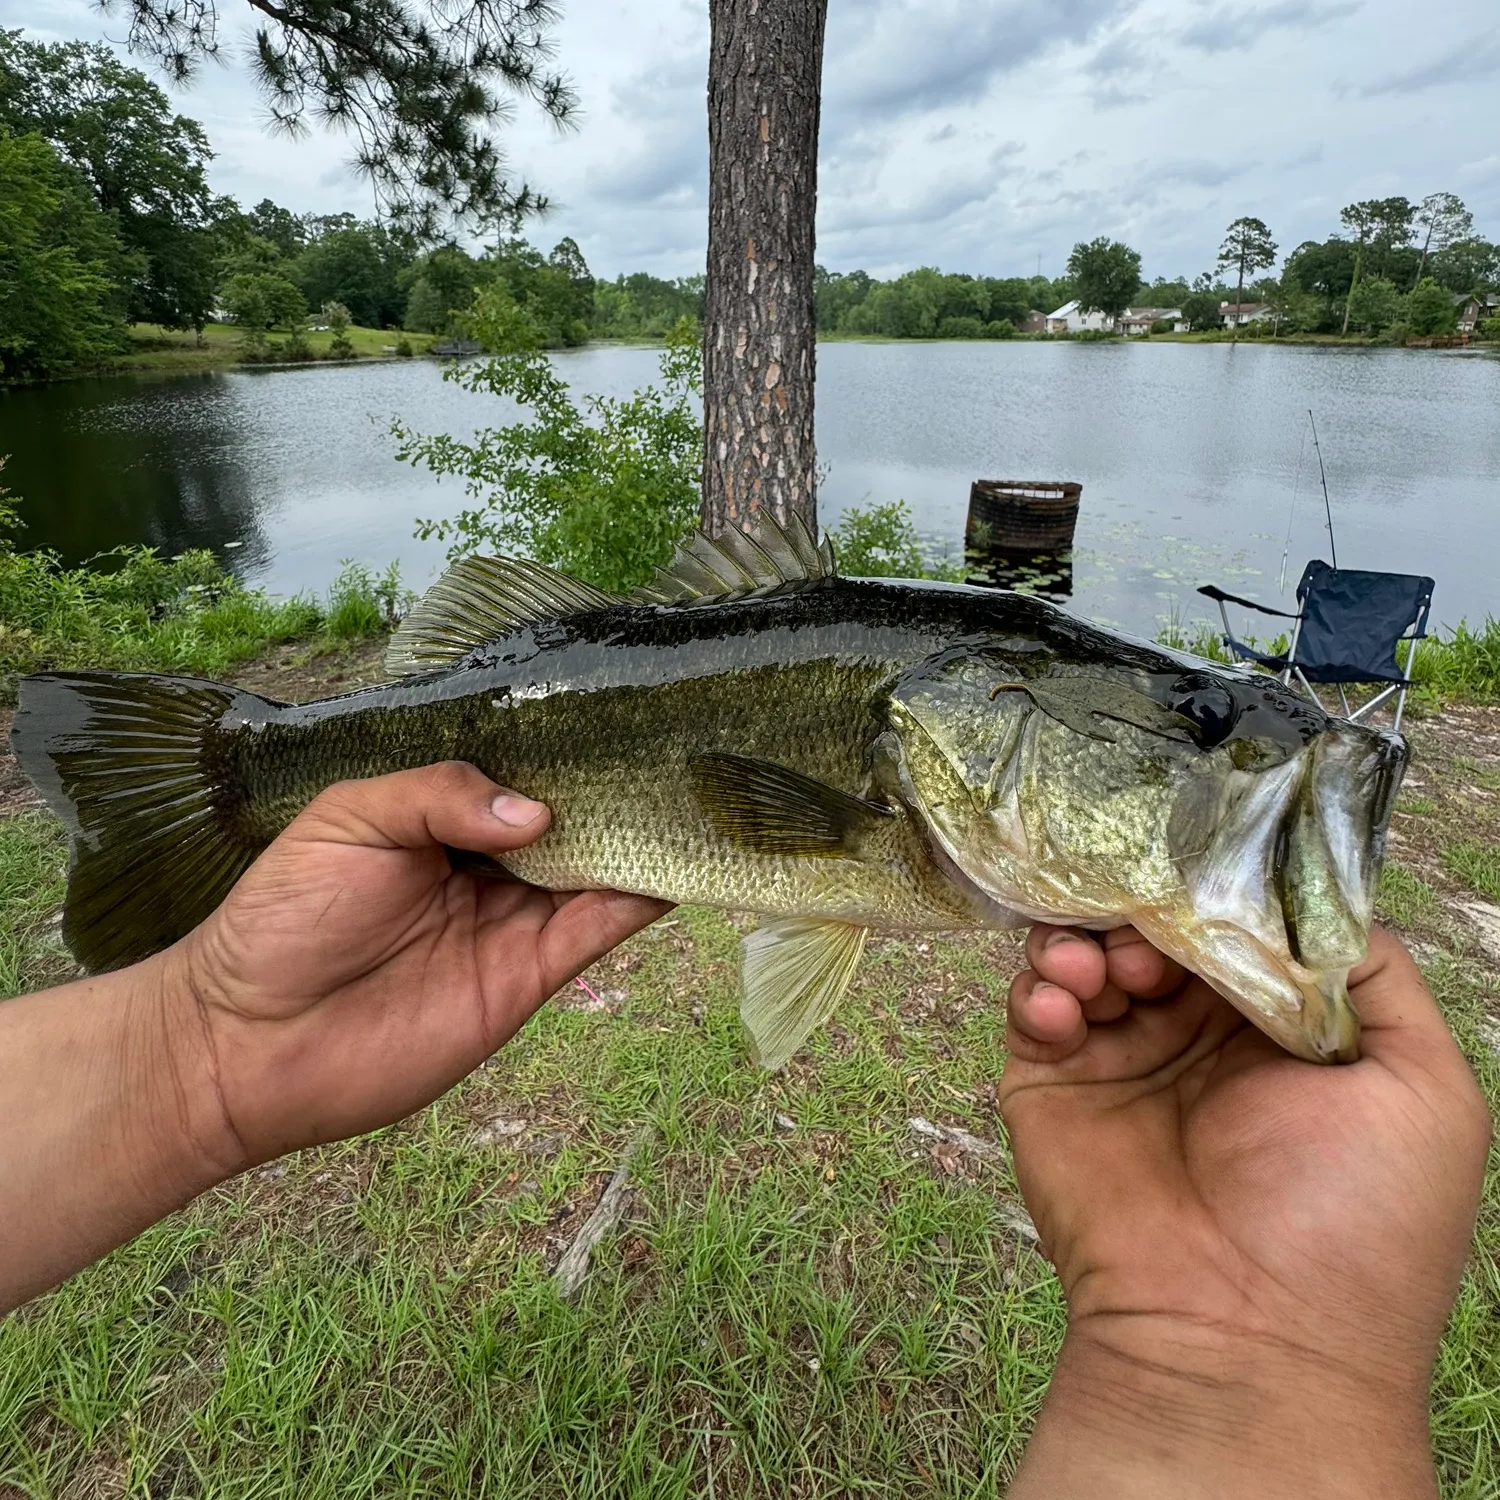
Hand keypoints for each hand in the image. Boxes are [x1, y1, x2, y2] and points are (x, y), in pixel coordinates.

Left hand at [170, 762, 669, 1169]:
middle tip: (679, 744)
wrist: (251, 1044)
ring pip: (599, 869)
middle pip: (572, 818)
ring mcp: (513, 918)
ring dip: (642, 837)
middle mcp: (488, 862)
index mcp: (441, 816)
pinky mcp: (529, 976)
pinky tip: (675, 865)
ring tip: (694, 795)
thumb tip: (537, 813)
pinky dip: (641, 899)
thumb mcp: (349, 819)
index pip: (520, 771)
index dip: (566, 746)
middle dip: (618, 785)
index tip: (621, 710)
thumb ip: (439, 794)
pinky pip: (597, 929)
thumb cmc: (283, 919)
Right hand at [1000, 923, 1489, 1497]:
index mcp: (1279, 1031)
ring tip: (1100, 968)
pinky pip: (1032, 1009)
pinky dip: (1038, 988)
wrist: (1248, 1340)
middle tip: (1144, 932)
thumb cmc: (1354, 1222)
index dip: (1217, 895)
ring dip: (1086, 939)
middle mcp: (1198, 1036)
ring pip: (1089, 954)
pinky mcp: (1052, 1087)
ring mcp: (1121, 1060)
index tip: (1199, 877)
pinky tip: (1064, 1006)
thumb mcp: (1424, 1092)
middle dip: (1145, 912)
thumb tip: (1309, 897)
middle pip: (1156, 929)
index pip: (1236, 928)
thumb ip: (1377, 977)